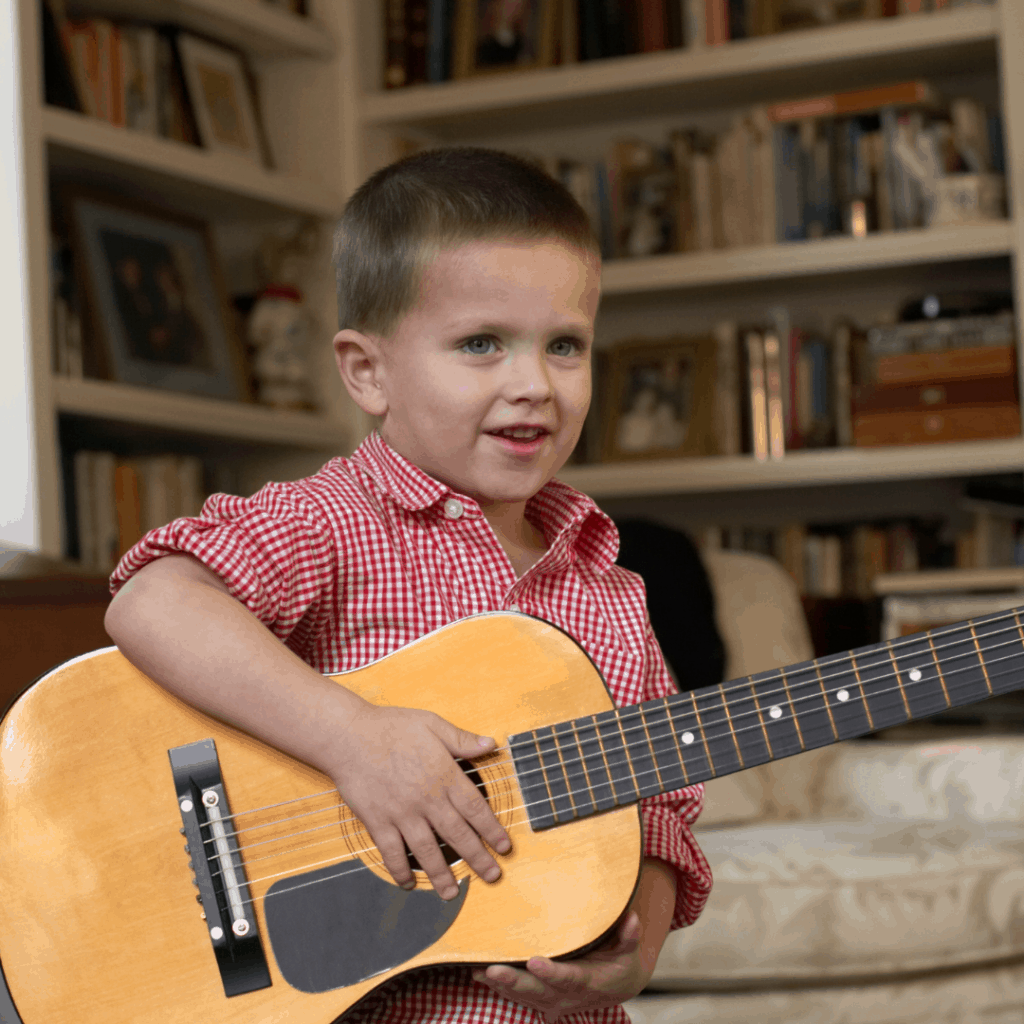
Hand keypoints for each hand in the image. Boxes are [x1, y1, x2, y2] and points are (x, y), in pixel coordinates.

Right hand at [327, 702, 510, 898]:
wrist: (348, 735)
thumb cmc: (390, 726)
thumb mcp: (431, 723)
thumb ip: (461, 739)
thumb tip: (489, 743)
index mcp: (443, 774)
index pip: (475, 808)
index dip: (492, 830)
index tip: (505, 847)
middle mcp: (426, 798)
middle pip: (458, 835)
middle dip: (478, 859)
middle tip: (492, 876)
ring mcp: (401, 812)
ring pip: (427, 851)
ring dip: (442, 874)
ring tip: (452, 892)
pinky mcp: (377, 820)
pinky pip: (391, 852)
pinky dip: (400, 870)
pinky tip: (408, 883)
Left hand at [471, 910, 647, 1021]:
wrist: (615, 987)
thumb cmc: (619, 964)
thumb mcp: (628, 951)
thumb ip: (628, 936)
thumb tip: (631, 919)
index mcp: (587, 981)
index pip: (568, 978)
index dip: (551, 973)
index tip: (534, 962)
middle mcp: (566, 996)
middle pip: (537, 992)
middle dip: (514, 982)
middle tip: (494, 970)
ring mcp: (552, 1001)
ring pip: (523, 996)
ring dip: (501, 986)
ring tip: (479, 971)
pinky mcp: (541, 1000)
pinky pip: (518, 997)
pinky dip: (500, 988)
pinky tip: (480, 975)